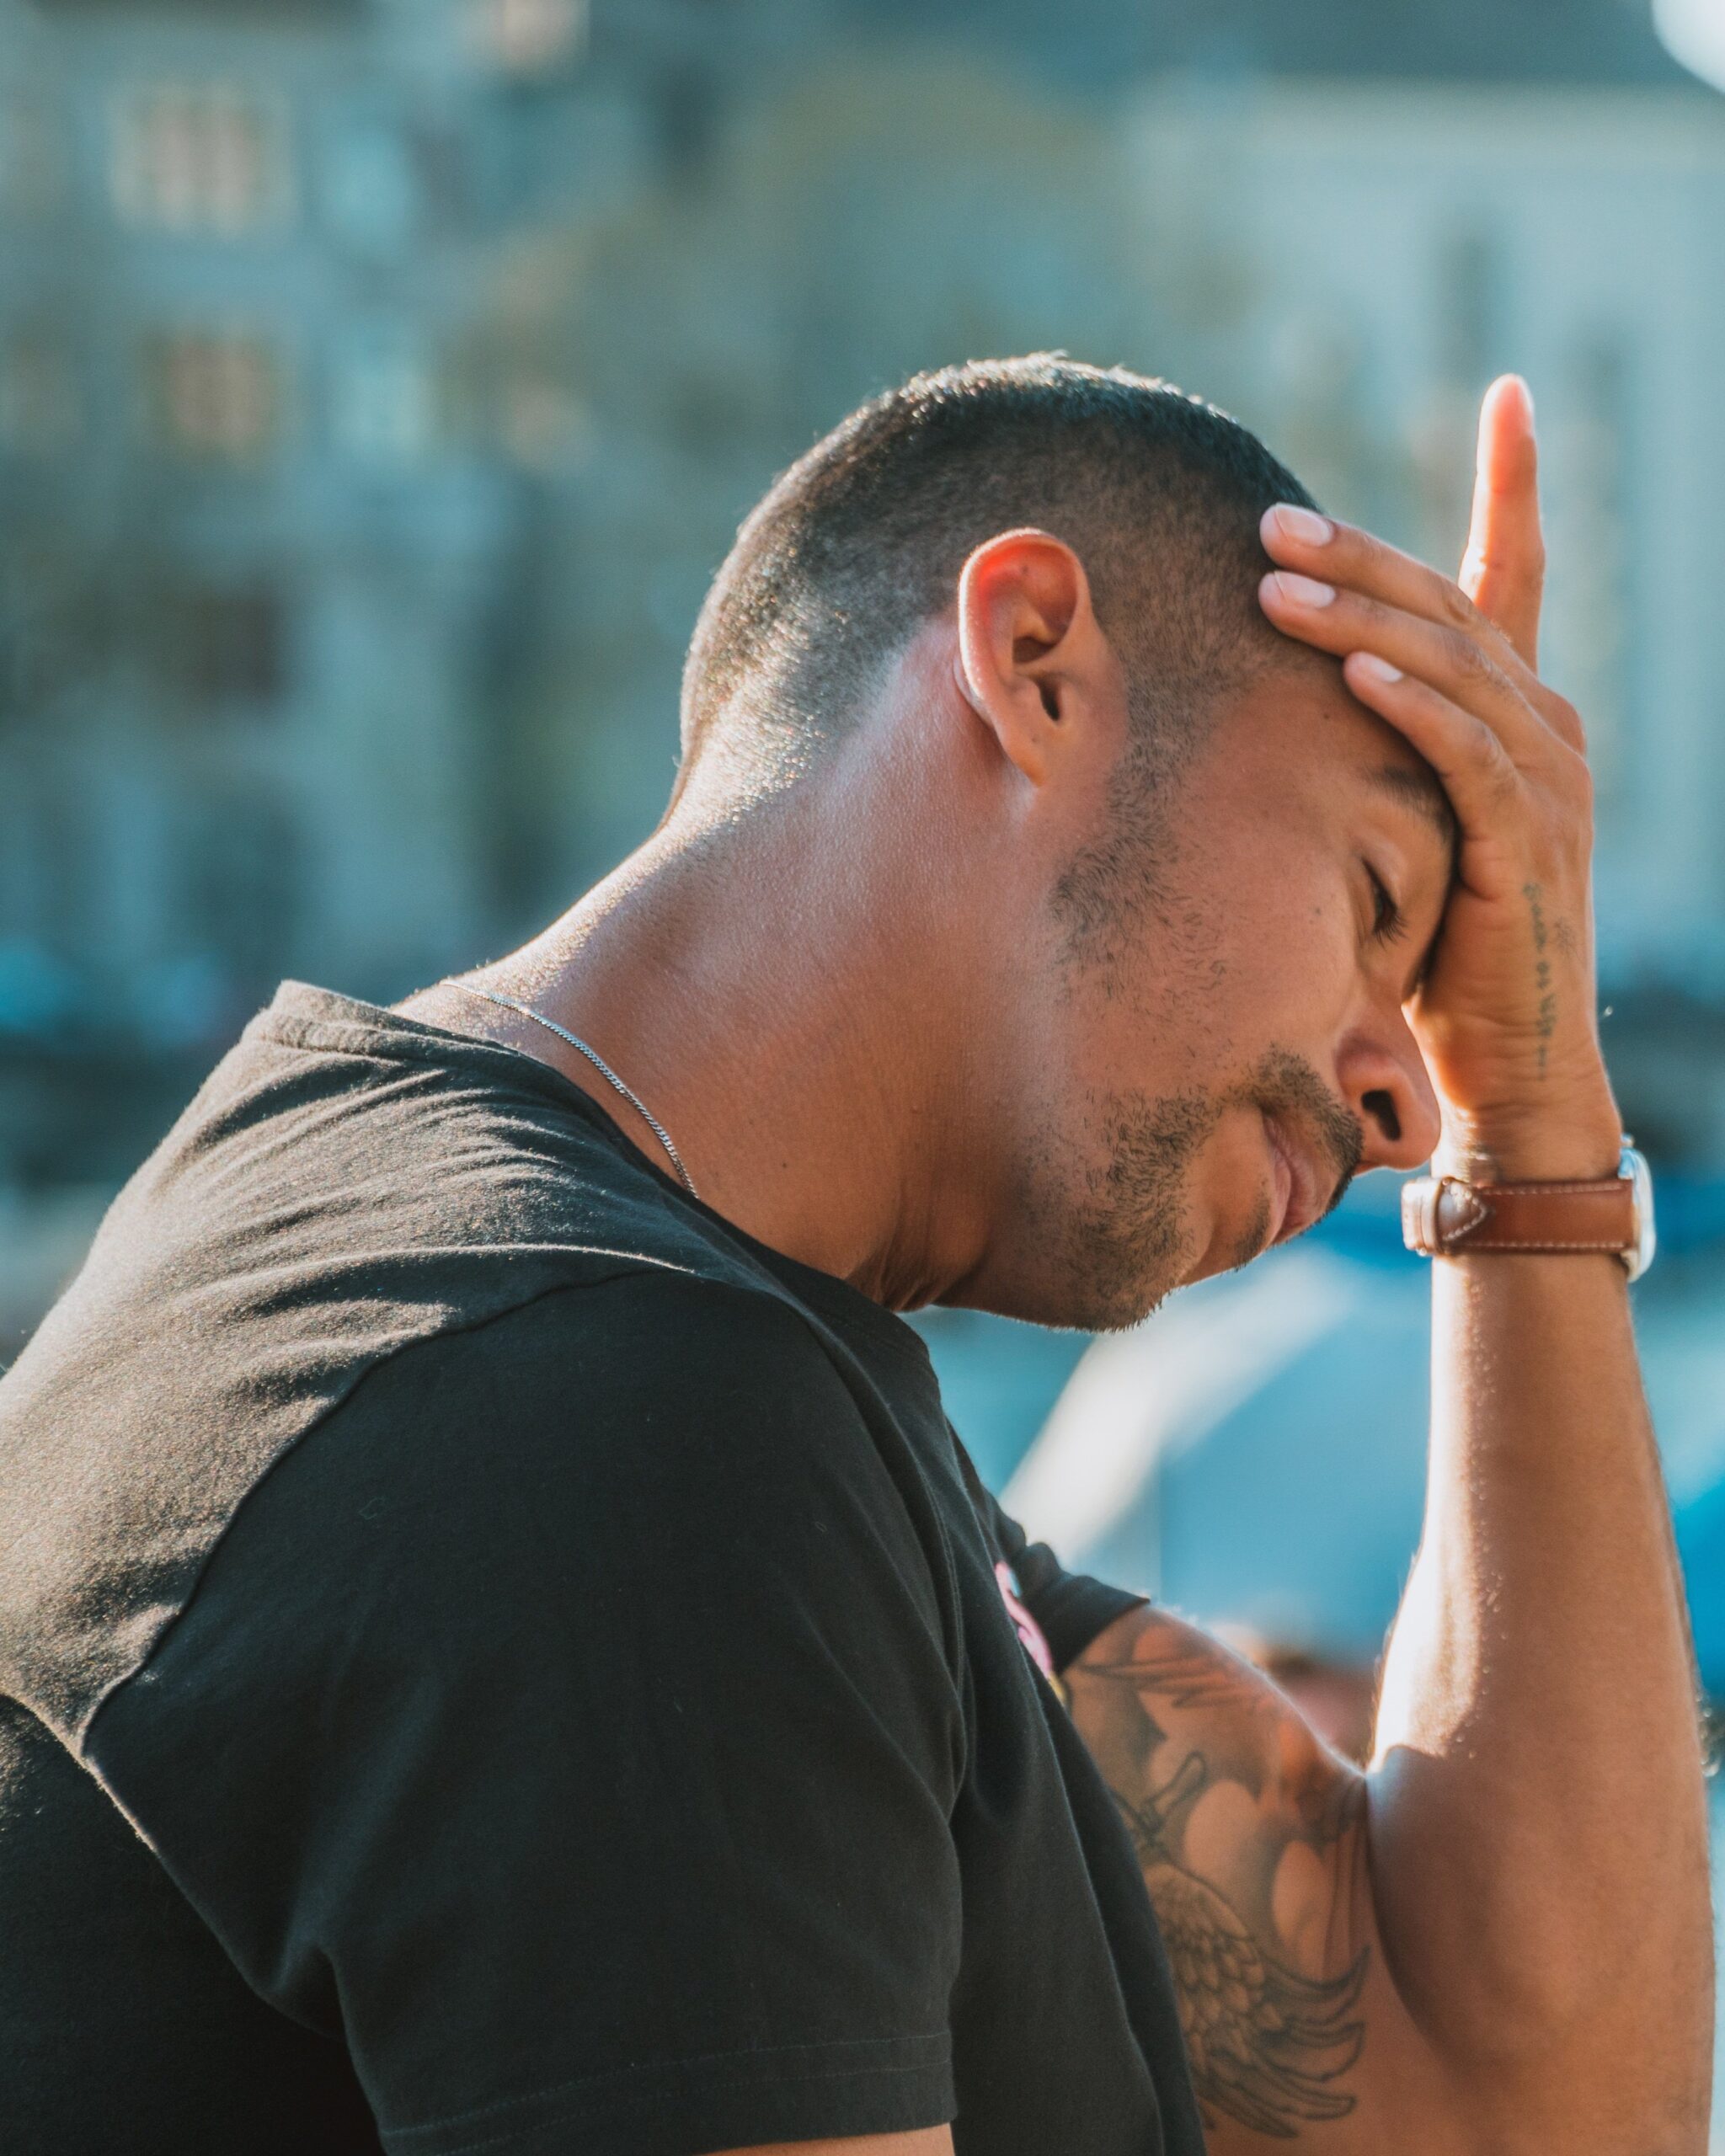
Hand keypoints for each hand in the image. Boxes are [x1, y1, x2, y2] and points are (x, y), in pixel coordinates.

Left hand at [1258, 377, 1619, 1178]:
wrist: (1510, 1062)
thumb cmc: (1439, 949)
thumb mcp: (1405, 827)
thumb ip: (1375, 756)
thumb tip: (1285, 700)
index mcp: (1522, 713)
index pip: (1515, 576)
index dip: (1515, 483)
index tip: (1510, 394)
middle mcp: (1547, 728)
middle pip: (1450, 609)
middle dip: (1361, 557)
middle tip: (1269, 521)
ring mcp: (1546, 781)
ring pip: (1452, 668)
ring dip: (1361, 620)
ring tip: (1274, 583)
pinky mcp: (1523, 842)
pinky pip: (1465, 754)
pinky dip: (1409, 707)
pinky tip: (1351, 672)